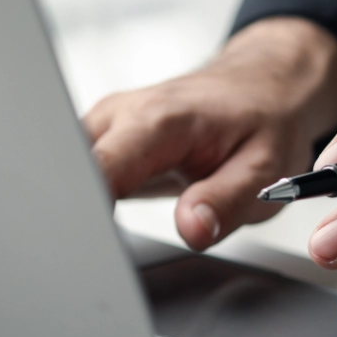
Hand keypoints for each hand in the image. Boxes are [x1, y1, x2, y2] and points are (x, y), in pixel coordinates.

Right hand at [84, 17, 336, 249]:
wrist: (263, 86)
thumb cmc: (266, 121)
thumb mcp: (265, 169)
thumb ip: (225, 202)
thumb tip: (190, 229)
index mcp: (160, 119)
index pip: (97, 170)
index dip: (88, 212)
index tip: (95, 246)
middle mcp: (122, 114)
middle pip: (70, 171)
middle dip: (75, 214)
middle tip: (100, 250)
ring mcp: (108, 123)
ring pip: (69, 172)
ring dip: (80, 206)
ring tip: (109, 229)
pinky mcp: (105, 137)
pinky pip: (79, 169)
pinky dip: (87, 196)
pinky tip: (109, 212)